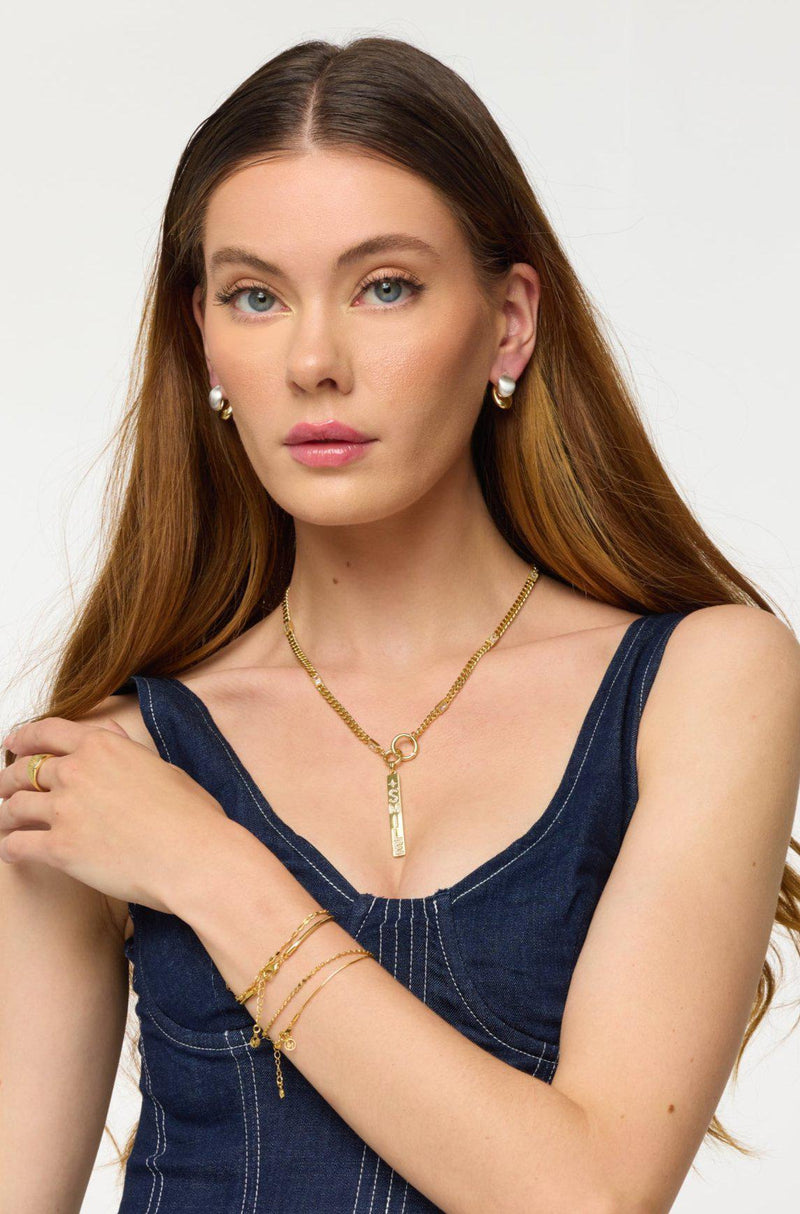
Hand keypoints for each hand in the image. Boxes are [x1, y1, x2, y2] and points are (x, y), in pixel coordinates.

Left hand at [0, 716, 228, 913]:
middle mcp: (77, 771)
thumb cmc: (189, 815)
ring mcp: (65, 809)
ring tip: (6, 823)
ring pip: (14, 806)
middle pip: (22, 770)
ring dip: (5, 815)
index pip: (47, 732)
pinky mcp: (59, 848)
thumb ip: (126, 748)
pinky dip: (9, 848)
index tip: (13, 743)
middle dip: (8, 780)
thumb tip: (109, 733)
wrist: (193, 856)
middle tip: (5, 788)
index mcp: (102, 746)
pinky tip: (12, 852)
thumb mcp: (160, 766)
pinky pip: (16, 845)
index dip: (23, 737)